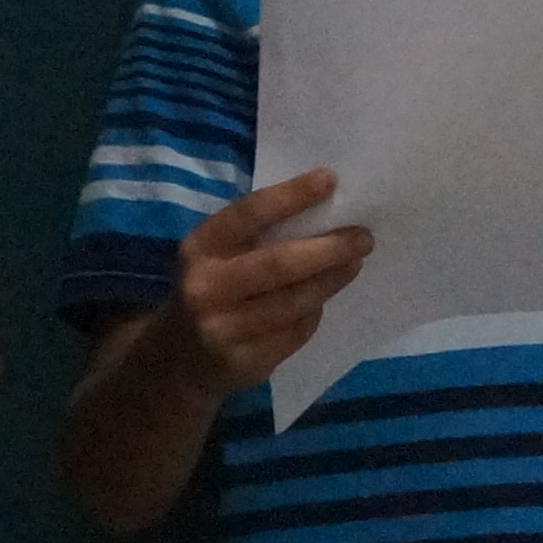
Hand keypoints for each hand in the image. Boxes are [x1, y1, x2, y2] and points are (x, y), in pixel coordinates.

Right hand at [158, 168, 374, 391]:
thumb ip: (257, 235)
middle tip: (363, 237)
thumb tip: (323, 211)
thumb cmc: (211, 288)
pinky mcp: (246, 362)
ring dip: (331, 280)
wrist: (178, 360)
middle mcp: (207, 287)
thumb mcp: (217, 255)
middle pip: (280, 264)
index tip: (330, 180)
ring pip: (294, 302)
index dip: (291, 196)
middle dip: (329, 249)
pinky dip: (313, 314)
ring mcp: (225, 329)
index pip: (249, 214)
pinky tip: (320, 300)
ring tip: (354, 263)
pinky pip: (295, 332)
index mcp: (201, 247)